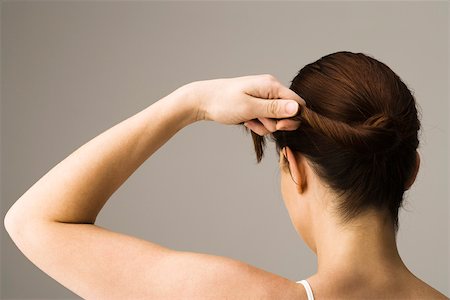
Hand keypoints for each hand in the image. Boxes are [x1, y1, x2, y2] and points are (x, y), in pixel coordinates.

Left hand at [188, 74, 304, 134]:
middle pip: (288, 112)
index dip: (293, 118)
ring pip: (276, 118)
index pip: (298, 102)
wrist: (203, 100)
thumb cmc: (224, 103)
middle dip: (276, 123)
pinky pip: (266, 118)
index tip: (278, 127)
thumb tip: (297, 108)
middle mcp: (271, 88)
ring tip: (249, 121)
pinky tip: (247, 122)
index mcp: (271, 85)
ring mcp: (264, 96)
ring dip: (265, 125)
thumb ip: (274, 109)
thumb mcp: (250, 108)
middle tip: (259, 123)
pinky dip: (259, 123)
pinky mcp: (258, 103)